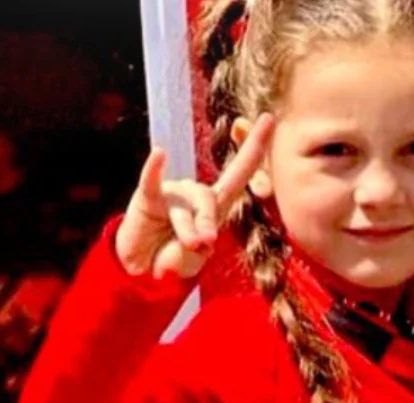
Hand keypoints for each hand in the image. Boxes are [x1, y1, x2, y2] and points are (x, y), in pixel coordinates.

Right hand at [115, 114, 272, 278]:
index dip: (254, 146)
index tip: (269, 118)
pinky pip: (152, 183)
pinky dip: (154, 170)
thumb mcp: (194, 256)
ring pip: (185, 207)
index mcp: (216, 204)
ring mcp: (171, 194)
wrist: (144, 272)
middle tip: (203, 245)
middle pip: (209, 198)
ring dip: (187, 228)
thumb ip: (199, 244)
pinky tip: (159, 154)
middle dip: (207, 223)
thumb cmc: (175, 259)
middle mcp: (195, 194)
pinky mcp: (147, 199)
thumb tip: (198, 236)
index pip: (240, 171)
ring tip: (188, 246)